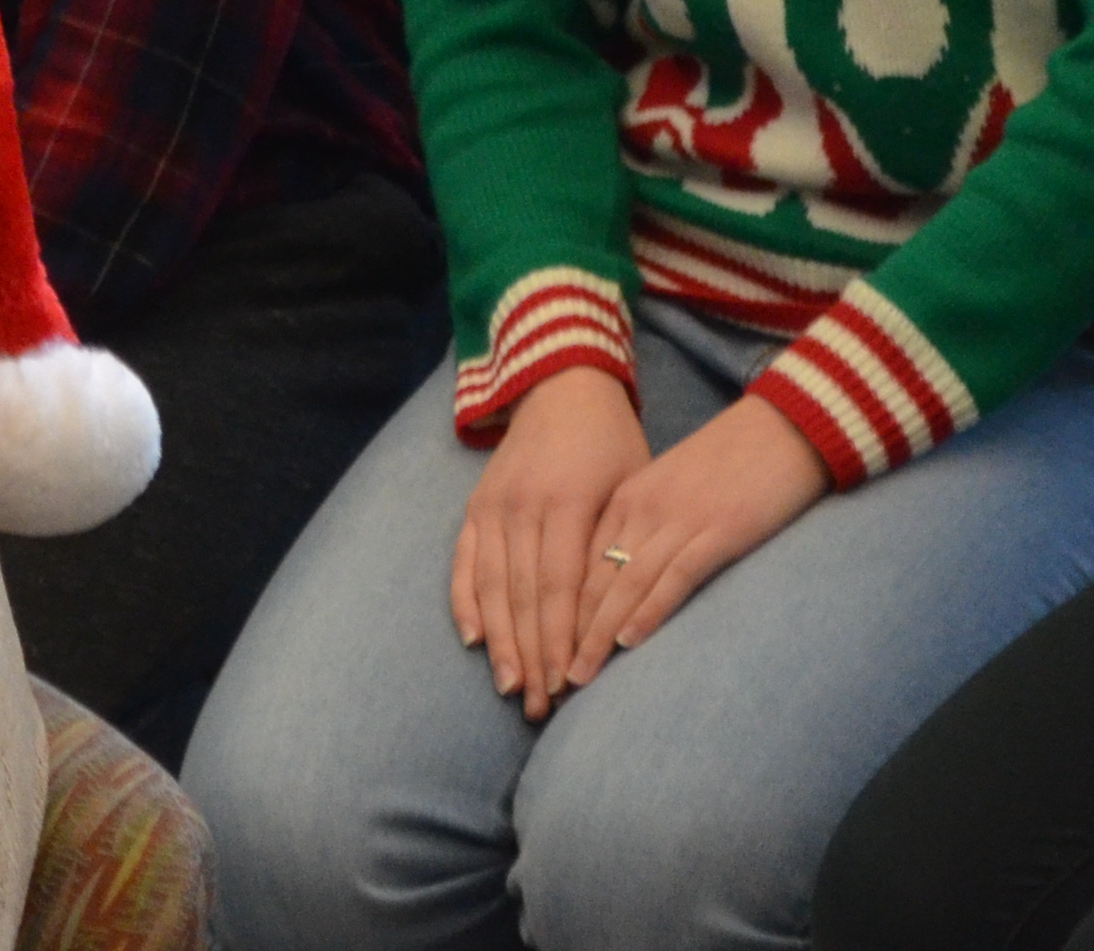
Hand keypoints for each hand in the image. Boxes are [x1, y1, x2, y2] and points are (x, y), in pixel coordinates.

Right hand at [448, 367, 645, 719]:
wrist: (561, 385)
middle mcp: (520, 507)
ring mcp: (491, 507)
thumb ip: (613, 547)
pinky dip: (465, 603)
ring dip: (500, 642)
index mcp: (563, 502)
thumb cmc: (612, 443)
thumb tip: (613, 621)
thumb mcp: (629, 486)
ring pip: (491, 587)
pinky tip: (474, 640)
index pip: (558, 588)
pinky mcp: (475, 507)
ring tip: (510, 687)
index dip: (560, 641)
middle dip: (531, 657)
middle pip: (522, 597)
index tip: (567, 687)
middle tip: (539, 707)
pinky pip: (464, 563)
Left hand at [567, 396, 829, 688]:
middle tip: (548, 681)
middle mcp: (642, 508)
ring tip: (578, 678)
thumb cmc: (732, 463)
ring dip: (597, 635)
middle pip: (591, 581)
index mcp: (626, 498)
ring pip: (623, 584)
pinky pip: (673, 577)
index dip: (556, 614)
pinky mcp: (717, 530)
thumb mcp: (673, 491)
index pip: (577, 565)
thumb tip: (622, 582)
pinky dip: (648, 611)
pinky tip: (629, 641)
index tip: (541, 655)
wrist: (786, 425)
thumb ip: (645, 529)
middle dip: (567, 636)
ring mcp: (678, 519)